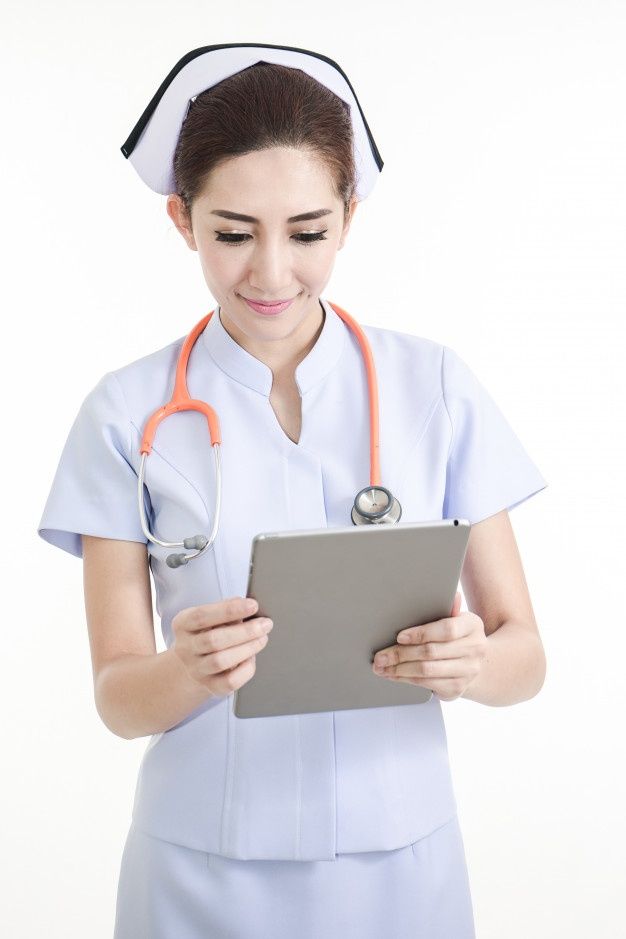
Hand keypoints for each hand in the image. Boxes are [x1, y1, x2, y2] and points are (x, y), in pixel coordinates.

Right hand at [171, 596, 272, 695]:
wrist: (189, 667)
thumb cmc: (205, 634)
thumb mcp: (207, 618)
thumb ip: (225, 610)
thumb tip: (249, 606)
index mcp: (182, 624)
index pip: (202, 616)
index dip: (229, 610)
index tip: (253, 605)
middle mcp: (186, 648)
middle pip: (214, 640)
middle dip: (244, 631)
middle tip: (265, 624)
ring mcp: (196, 669)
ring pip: (221, 661)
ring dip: (247, 648)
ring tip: (262, 638)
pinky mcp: (210, 686)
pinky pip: (230, 682)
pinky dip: (246, 669)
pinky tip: (253, 657)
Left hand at [371, 591, 487, 701]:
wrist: (475, 662)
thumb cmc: (457, 636)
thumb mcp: (456, 619)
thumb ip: (448, 609)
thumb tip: (451, 595)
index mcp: (473, 626)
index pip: (447, 629)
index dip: (421, 633)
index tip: (399, 637)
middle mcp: (475, 649)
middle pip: (431, 652)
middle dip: (400, 654)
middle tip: (380, 656)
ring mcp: (468, 670)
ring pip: (426, 670)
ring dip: (399, 669)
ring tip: (381, 666)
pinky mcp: (458, 687)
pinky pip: (426, 684)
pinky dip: (406, 679)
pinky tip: (393, 675)